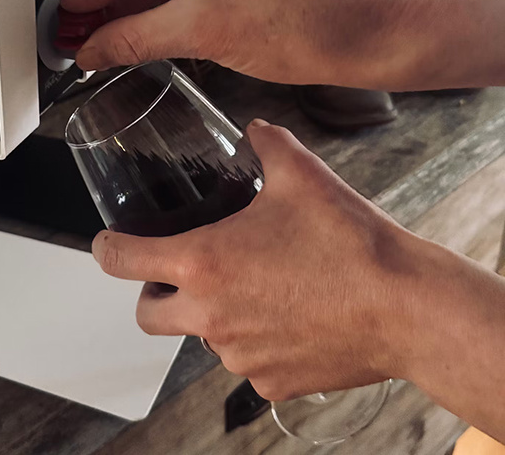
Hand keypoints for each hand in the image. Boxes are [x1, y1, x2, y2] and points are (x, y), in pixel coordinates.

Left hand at [91, 119, 418, 399]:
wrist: (406, 306)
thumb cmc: (350, 243)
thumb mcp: (302, 175)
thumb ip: (267, 144)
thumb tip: (255, 130)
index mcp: (204, 262)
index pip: (123, 260)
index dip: (105, 249)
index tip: (106, 245)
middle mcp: (211, 315)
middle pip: (147, 315)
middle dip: (152, 293)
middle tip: (177, 272)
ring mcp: (238, 354)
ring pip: (200, 337)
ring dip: (210, 314)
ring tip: (250, 286)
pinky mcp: (271, 381)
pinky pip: (244, 362)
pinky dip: (251, 340)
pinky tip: (283, 315)